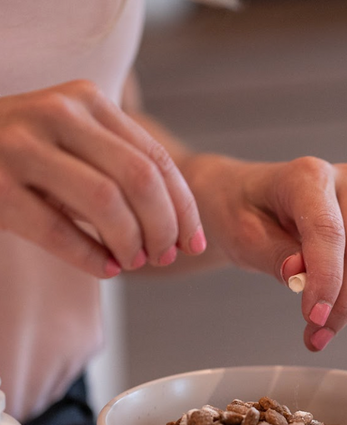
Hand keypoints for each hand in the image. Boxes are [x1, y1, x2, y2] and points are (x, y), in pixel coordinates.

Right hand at [0, 80, 204, 277]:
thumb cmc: (26, 153)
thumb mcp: (76, 141)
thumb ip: (123, 164)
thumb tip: (184, 230)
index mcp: (87, 100)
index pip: (156, 160)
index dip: (184, 208)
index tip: (194, 243)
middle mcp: (56, 114)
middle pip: (139, 180)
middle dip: (163, 228)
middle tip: (164, 256)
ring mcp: (19, 146)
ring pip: (105, 203)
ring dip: (130, 242)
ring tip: (133, 261)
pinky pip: (57, 230)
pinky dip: (91, 256)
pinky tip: (106, 268)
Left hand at [185, 154, 346, 351]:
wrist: (250, 200)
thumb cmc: (244, 212)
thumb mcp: (243, 235)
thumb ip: (274, 255)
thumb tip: (300, 276)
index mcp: (309, 175)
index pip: (328, 231)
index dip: (326, 280)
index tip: (314, 317)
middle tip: (321, 333)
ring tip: (344, 322)